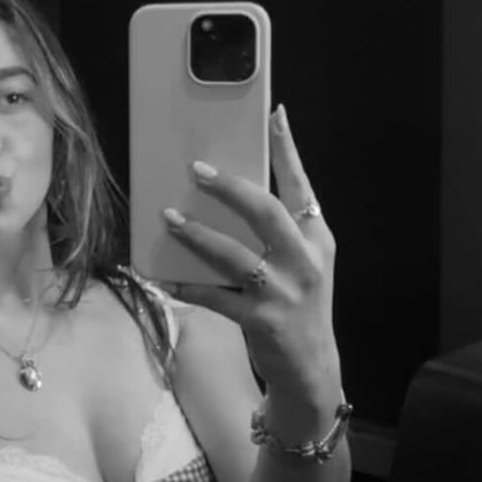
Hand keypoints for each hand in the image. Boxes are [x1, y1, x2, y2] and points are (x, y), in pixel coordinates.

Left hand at [162, 106, 338, 399]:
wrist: (312, 367)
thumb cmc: (297, 303)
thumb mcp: (302, 261)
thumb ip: (278, 229)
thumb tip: (225, 190)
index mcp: (316, 237)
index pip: (302, 184)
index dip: (288, 149)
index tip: (275, 114)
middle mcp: (305, 260)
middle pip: (266, 212)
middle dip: (229, 188)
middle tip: (195, 169)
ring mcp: (285, 292)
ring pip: (233, 255)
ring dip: (196, 235)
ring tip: (168, 218)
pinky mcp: (262, 321)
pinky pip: (215, 298)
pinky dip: (187, 286)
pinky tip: (164, 278)